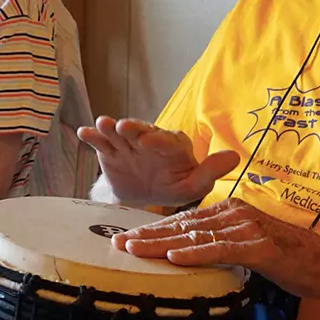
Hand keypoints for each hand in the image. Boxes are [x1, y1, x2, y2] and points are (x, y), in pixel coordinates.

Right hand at [77, 116, 240, 207]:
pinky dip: (92, 136)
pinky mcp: (109, 150)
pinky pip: (100, 142)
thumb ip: (210, 171)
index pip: (166, 141)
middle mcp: (148, 138)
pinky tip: (84, 133)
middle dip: (133, 128)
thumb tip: (235, 157)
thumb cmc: (173, 186)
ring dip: (110, 127)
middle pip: (140, 131)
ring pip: (118, 133)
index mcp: (171, 146)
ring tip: (103, 124)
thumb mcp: (193, 185)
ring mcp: (127, 143)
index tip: (149, 141)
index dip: (158, 141)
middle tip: (124, 127)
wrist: (143, 195)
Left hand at [113, 198, 319, 307]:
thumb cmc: (290, 260)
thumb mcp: (249, 248)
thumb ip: (222, 245)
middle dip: (147, 234)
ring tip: (133, 249)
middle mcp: (235, 213)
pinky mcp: (260, 247)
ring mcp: (248, 228)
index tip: (126, 237)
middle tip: (116, 243)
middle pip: (183, 225)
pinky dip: (196, 253)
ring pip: (195, 235)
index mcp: (230, 211)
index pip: (184, 220)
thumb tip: (192, 253)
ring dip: (161, 243)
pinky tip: (174, 256)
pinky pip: (221, 250)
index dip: (154, 229)